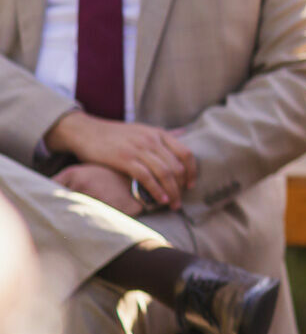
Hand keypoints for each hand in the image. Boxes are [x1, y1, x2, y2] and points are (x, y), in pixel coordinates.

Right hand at [44, 112, 194, 207]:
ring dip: (172, 191)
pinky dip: (156, 190)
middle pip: (177, 166)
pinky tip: (159, 199)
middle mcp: (152, 140)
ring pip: (164, 173)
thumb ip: (161, 135)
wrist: (86, 131)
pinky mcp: (124, 159)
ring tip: (172, 204)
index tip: (191, 185)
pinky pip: (146, 177)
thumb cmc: (115, 134)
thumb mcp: (142, 130)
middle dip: (182, 186)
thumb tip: (184, 133)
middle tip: (181, 200)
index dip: (192, 171)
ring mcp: (139, 149)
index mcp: (159, 134)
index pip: (185, 153)